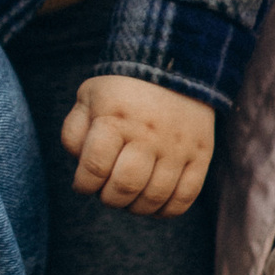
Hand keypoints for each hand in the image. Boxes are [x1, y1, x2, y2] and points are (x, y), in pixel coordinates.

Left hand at [61, 73, 213, 215]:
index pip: (94, 168)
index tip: (84, 184)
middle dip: (110, 198)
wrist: (173, 65)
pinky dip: (167, 210)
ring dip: (136, 207)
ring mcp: (177, 146)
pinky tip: (155, 203)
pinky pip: (185, 197)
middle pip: (125, 186)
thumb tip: (79, 166)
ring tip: (130, 197)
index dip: (84, 185)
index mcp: (115, 118)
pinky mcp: (201, 154)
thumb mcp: (88, 97)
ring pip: (154, 196)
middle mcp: (148, 134)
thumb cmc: (122, 90)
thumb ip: (74, 132)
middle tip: (108, 191)